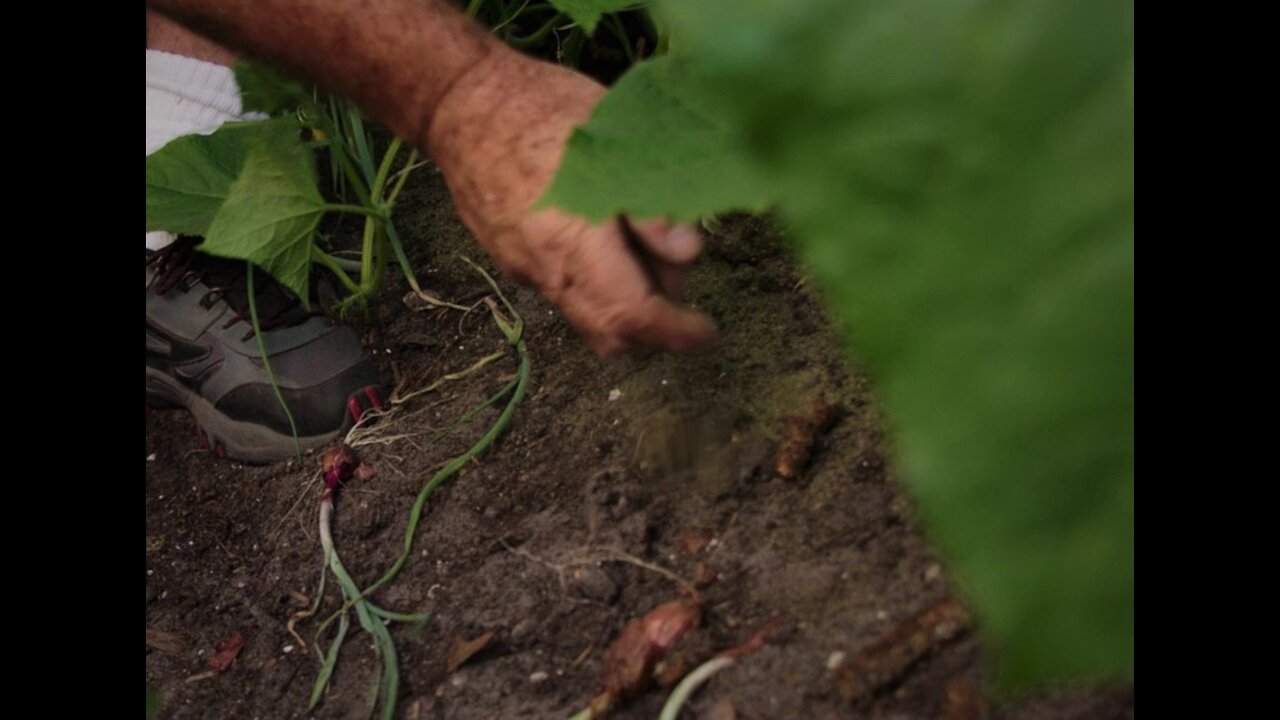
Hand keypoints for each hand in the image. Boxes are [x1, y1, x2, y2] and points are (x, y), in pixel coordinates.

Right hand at [424, 48, 714, 355]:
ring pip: (587, 316)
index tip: (707, 331)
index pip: (631, 315)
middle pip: (608, 333)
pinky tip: (610, 238)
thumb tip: (688, 252)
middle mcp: (546, 270)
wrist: (457, 104)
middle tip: (678, 277)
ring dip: (626, 303)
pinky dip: (599, 286)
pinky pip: (566, 293)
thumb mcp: (611, 140)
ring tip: (646, 249)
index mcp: (574, 242)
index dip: (675, 332)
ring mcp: (525, 270)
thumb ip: (649, 204)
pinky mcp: (514, 261)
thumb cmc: (540, 109)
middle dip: (654, 326)